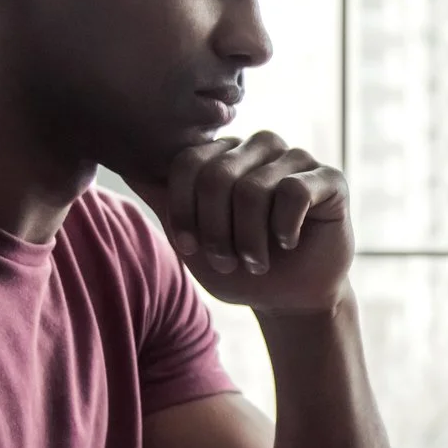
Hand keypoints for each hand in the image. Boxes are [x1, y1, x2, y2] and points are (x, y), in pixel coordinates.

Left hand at [129, 132, 353, 314]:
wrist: (289, 299)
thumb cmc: (238, 267)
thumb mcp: (189, 235)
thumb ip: (161, 196)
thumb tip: (118, 158)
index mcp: (223, 154)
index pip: (186, 162)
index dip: (183, 211)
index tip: (190, 247)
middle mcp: (258, 147)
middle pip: (217, 174)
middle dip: (216, 231)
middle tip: (228, 261)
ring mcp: (295, 159)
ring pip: (254, 187)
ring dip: (250, 238)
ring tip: (258, 261)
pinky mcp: (329, 178)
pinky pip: (294, 192)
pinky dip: (284, 229)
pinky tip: (289, 243)